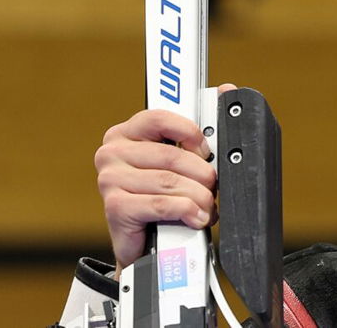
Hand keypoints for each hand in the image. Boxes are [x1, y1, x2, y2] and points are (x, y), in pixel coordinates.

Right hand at [95, 83, 235, 271]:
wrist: (150, 245)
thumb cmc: (166, 197)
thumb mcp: (181, 161)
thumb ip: (197, 131)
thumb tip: (226, 90)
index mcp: (127, 133)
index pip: (160, 117)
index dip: (190, 133)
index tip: (206, 149)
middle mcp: (112, 152)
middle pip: (172, 155)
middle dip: (203, 174)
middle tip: (213, 187)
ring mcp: (109, 178)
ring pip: (170, 182)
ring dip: (199, 197)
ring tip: (207, 207)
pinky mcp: (115, 206)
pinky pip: (163, 204)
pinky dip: (187, 211)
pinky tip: (195, 218)